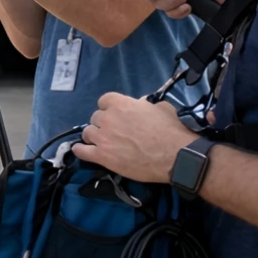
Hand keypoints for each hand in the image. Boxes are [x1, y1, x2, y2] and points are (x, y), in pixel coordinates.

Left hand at [73, 93, 196, 182]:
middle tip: (115, 132)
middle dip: (104, 124)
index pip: (104, 101)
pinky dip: (80, 150)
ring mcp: (103, 137)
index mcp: (121, 104)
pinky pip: (82, 151)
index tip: (116, 115)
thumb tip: (139, 103)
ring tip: (103, 143)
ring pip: (88, 132)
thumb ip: (144, 104)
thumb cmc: (172, 130)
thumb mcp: (160, 107)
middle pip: (96, 117)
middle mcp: (108, 118)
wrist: (176, 156)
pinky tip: (82, 150)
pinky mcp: (102, 156)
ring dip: (94, 136)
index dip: (109, 108)